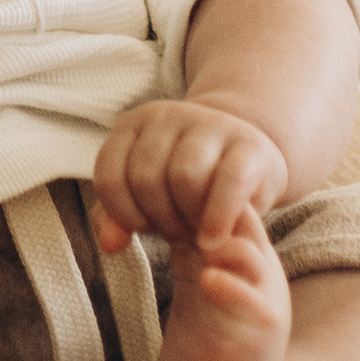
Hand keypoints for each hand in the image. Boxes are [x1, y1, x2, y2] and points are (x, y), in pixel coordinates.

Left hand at [91, 97, 288, 262]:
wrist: (245, 162)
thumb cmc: (183, 188)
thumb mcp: (143, 197)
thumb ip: (116, 218)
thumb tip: (111, 245)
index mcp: (134, 123)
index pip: (109, 174)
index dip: (123, 213)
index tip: (144, 227)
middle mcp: (169, 115)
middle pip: (147, 177)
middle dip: (159, 219)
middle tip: (176, 235)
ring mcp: (211, 124)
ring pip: (185, 177)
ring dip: (187, 218)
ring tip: (194, 233)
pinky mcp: (250, 144)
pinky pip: (229, 182)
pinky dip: (218, 217)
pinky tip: (213, 240)